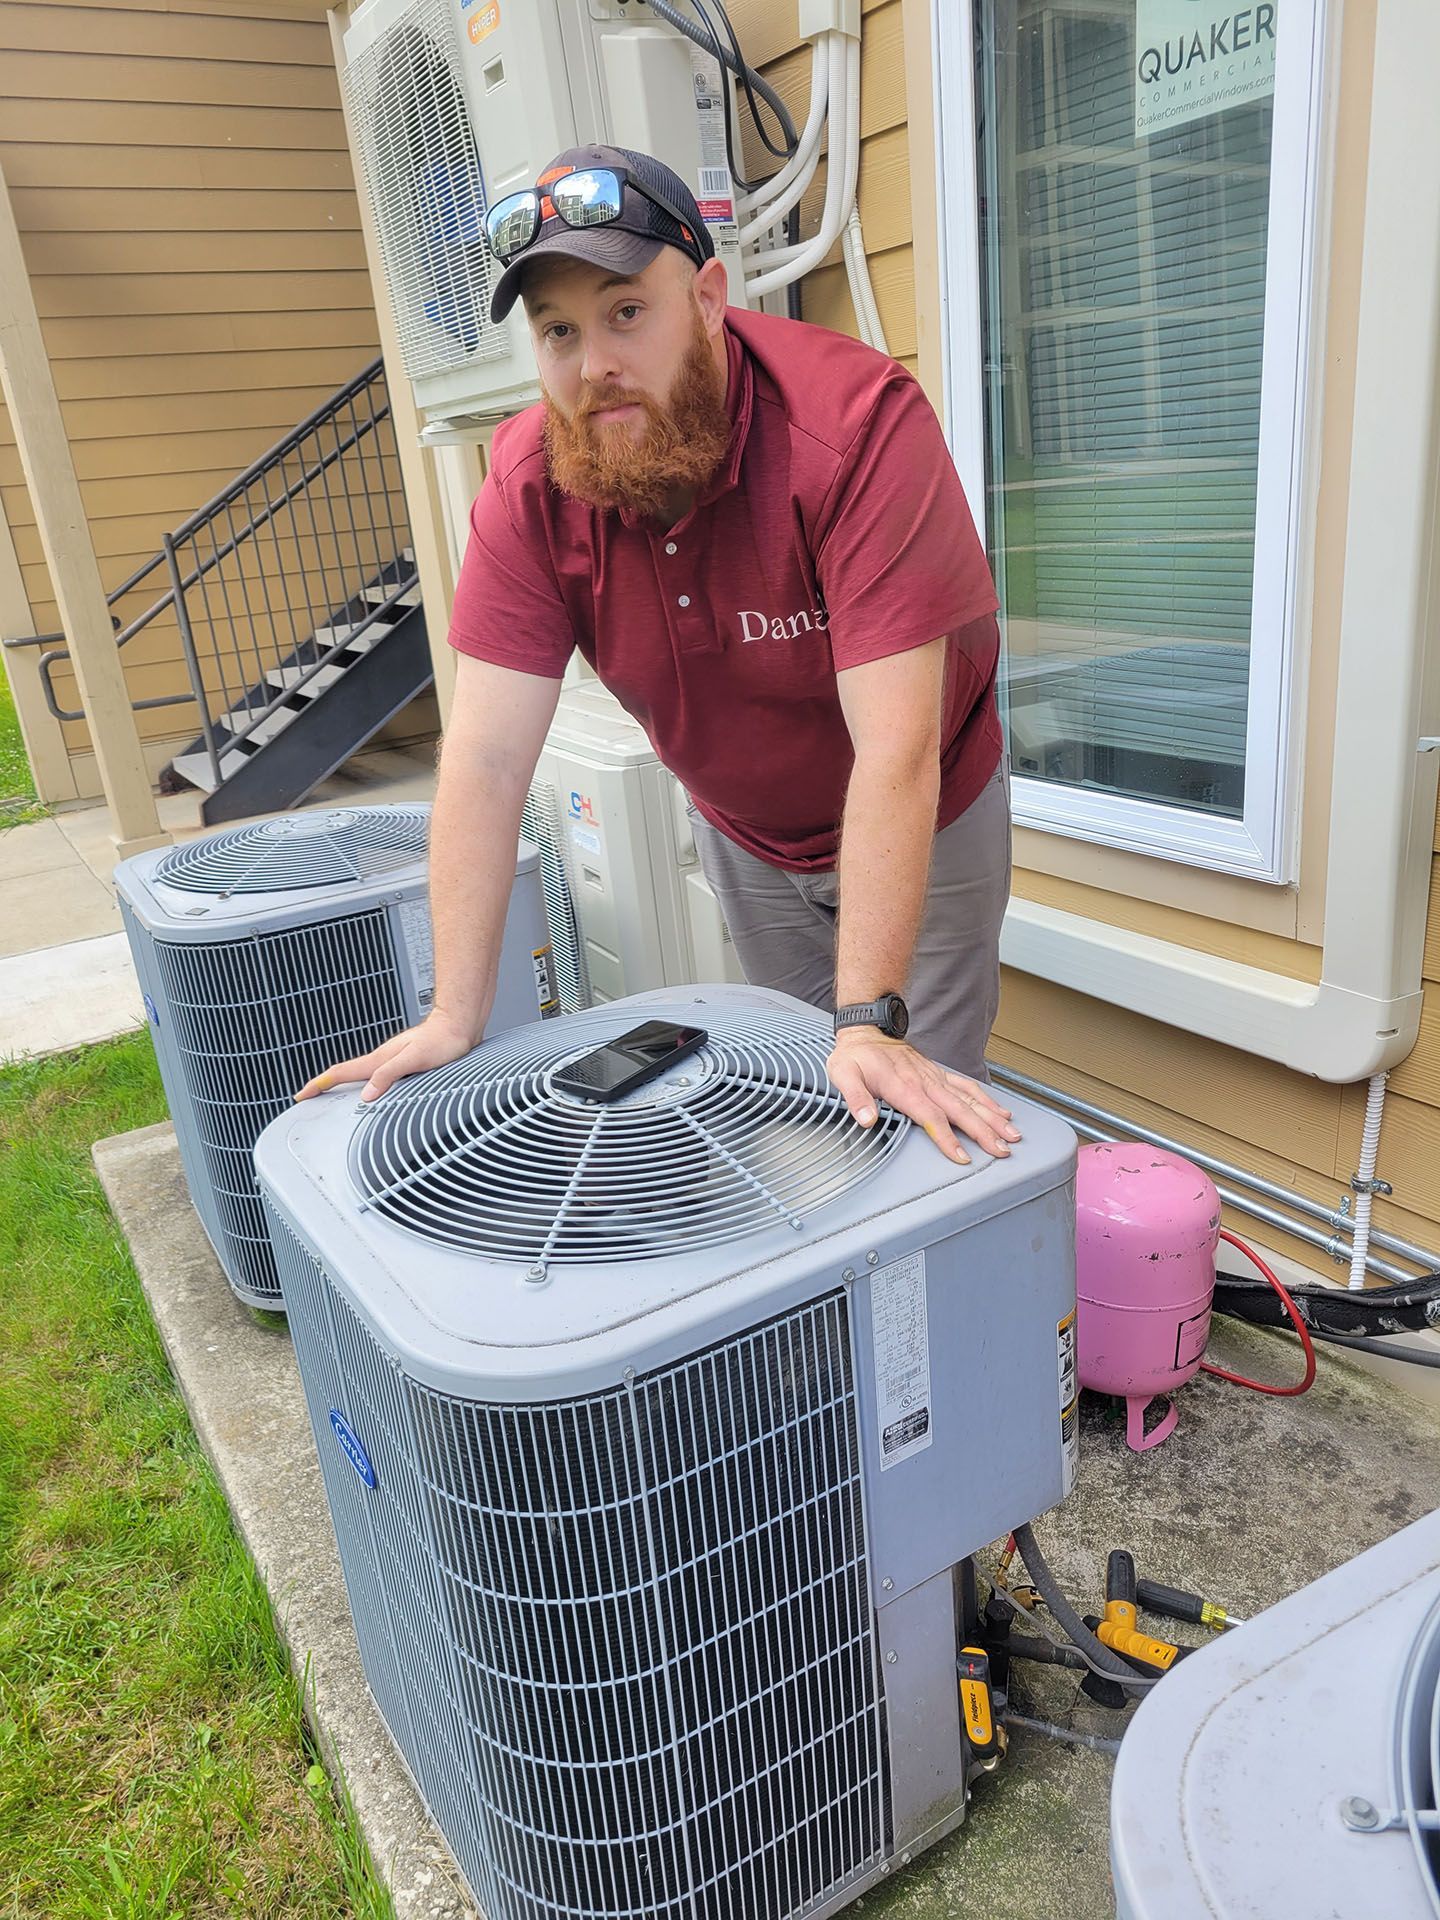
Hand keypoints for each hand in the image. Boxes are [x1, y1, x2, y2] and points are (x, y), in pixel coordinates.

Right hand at [294, 1009, 480, 1104]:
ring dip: (341, 1084)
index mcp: (380, 1059)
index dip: (319, 1084)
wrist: (458, 1026)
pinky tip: (368, 1089)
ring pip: (359, 1074)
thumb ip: (389, 1075)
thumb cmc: (443, 1041)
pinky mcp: (403, 1062)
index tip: (302, 1094)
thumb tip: (368, 1094)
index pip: (341, 1072)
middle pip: (345, 1073)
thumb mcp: (414, 1059)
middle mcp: (382, 1059)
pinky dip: (363, 1083)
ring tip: (330, 1096)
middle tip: (309, 1098)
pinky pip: (375, 1075)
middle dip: (324, 1086)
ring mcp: (391, 1060)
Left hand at [826, 1030, 1021, 1165]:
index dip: (946, 1138)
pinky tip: (1000, 1111)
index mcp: (904, 1087)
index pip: (930, 1116)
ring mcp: (935, 1078)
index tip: (961, 1156)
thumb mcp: (844, 1074)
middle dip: (983, 1132)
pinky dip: (985, 1099)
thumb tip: (865, 1120)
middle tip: (1001, 1150)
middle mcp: (925, 1083)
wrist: (867, 1029)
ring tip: (1010, 1134)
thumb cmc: (856, 1055)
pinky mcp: (939, 1074)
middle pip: (959, 1110)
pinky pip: (966, 1087)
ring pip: (969, 1099)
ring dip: (992, 1118)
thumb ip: (856, 1098)